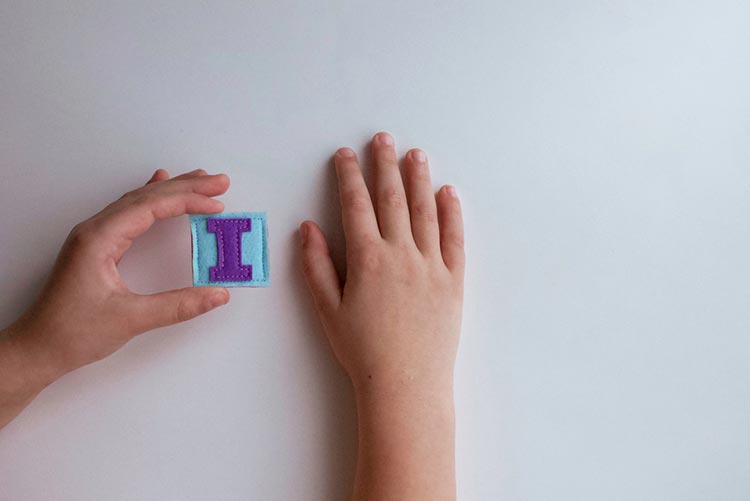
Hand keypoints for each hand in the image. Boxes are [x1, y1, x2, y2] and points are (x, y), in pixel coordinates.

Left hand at [0, 169, 229, 426]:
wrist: (38, 348)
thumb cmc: (73, 333)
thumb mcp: (132, 319)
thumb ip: (179, 306)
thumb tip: (218, 294)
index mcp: (99, 239)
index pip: (150, 208)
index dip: (186, 202)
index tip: (216, 203)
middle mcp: (95, 230)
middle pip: (146, 197)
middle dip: (186, 187)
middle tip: (220, 181)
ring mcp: (94, 236)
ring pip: (138, 201)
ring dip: (171, 190)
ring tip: (200, 180)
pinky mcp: (97, 247)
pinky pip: (129, 212)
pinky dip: (151, 199)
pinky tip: (158, 187)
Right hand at [300, 132, 463, 500]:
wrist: (405, 383)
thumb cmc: (362, 350)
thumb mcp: (327, 310)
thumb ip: (315, 266)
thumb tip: (307, 228)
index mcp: (367, 259)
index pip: (356, 205)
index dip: (349, 176)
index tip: (345, 155)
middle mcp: (401, 254)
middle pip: (392, 199)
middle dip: (385, 165)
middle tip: (383, 139)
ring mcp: (431, 265)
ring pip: (425, 211)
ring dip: (419, 179)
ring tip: (416, 154)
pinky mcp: (453, 280)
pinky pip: (454, 238)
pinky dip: (452, 213)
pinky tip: (449, 193)